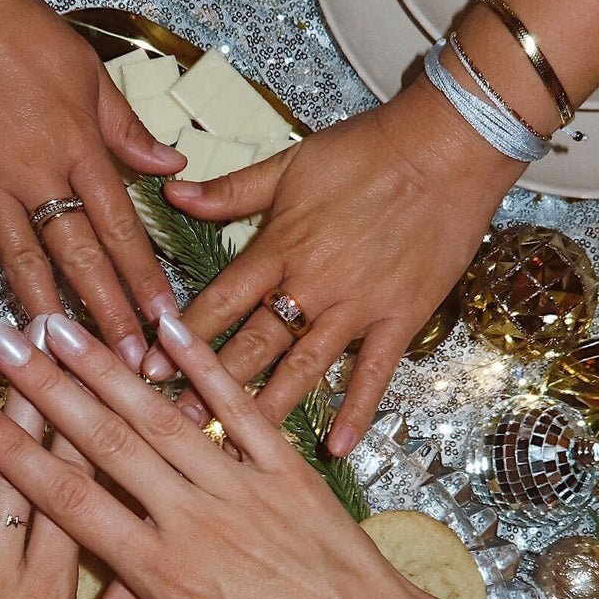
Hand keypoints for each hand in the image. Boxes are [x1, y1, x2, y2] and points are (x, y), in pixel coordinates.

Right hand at [0, 0, 184, 356]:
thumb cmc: (18, 29)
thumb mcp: (88, 70)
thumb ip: (127, 128)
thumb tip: (174, 165)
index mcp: (81, 147)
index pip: (123, 227)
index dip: (145, 279)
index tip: (166, 321)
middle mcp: (38, 173)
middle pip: (81, 257)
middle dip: (108, 315)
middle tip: (129, 364)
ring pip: (22, 262)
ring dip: (46, 317)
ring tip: (65, 365)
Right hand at [0, 312, 496, 598]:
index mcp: (162, 576)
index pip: (69, 502)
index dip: (12, 452)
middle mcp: (195, 519)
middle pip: (105, 442)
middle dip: (45, 388)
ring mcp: (243, 488)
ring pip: (161, 418)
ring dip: (105, 367)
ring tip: (58, 325)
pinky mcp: (288, 472)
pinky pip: (239, 408)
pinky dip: (204, 364)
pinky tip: (167, 325)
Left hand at [142, 78, 523, 453]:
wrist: (448, 148)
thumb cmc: (368, 150)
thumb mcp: (291, 163)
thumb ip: (231, 190)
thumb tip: (173, 193)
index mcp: (280, 246)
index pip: (220, 300)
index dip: (182, 336)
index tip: (150, 368)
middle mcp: (313, 284)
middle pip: (253, 344)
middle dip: (211, 387)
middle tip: (179, 425)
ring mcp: (357, 307)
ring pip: (303, 368)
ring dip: (267, 409)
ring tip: (235, 448)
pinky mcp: (399, 319)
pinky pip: (374, 374)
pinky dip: (356, 412)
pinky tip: (336, 450)